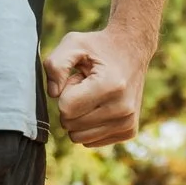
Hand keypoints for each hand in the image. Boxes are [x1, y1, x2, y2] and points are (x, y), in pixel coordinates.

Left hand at [42, 28, 150, 147]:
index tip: (79, 79)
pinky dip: (89, 125)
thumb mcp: (73, 43)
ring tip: (93, 96)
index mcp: (110, 86)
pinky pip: (90, 141)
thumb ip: (55, 65)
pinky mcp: (129, 131)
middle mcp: (123, 108)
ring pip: (78, 137)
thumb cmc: (98, 47)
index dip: (65, 92)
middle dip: (71, 105)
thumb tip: (53, 94)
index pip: (66, 108)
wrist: (132, 49)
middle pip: (70, 124)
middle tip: (86, 86)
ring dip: (79, 116)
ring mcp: (128, 122)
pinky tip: (101, 106)